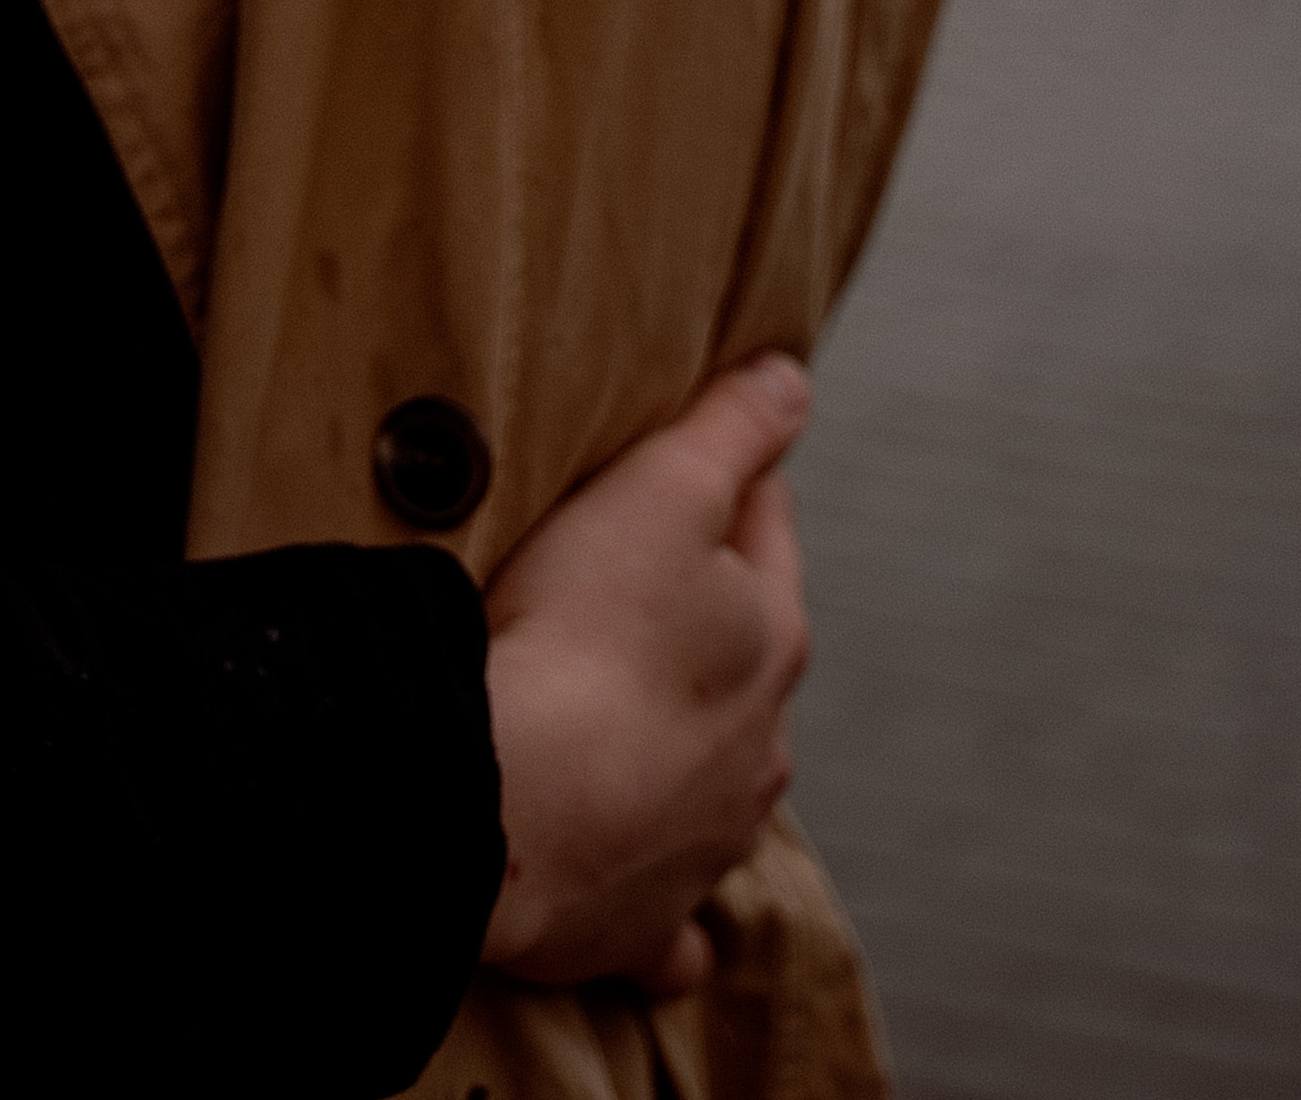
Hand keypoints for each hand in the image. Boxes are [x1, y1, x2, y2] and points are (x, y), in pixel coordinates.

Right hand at [480, 349, 813, 996]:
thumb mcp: (662, 489)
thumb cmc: (581, 633)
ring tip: (608, 715)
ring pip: (717, 784)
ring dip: (678, 749)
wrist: (506, 804)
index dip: (721, 479)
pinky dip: (656, 895)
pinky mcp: (639, 923)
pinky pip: (666, 920)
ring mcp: (705, 843)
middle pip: (739, 657)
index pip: (764, 527)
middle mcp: (761, 750)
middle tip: (613, 583)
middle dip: (696, 621)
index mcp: (773, 639)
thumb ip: (734, 427)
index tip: (668, 460)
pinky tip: (628, 870)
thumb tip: (794, 377)